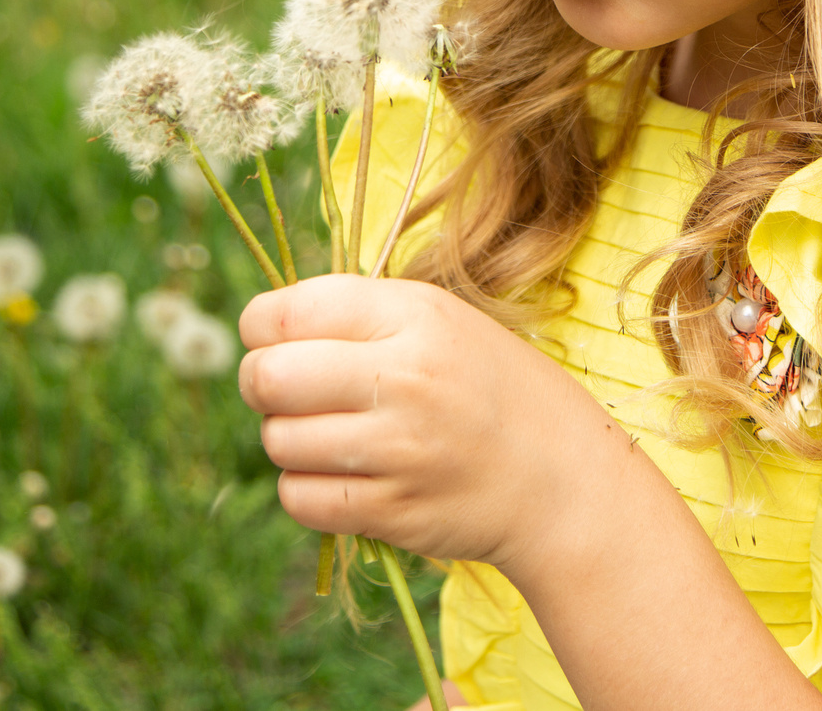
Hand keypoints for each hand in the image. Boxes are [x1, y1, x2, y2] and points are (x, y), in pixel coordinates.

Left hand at [237, 273, 625, 569]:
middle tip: (284, 390)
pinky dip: (305, 489)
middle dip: (260, 383)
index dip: (262, 326)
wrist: (561, 478)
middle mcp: (404, 377)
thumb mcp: (442, 321)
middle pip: (268, 377)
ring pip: (278, 441)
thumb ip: (360, 316)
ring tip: (331, 434)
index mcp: (414, 316)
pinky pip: (299, 499)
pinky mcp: (391, 510)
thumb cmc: (491, 388)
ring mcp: (397, 449)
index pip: (288, 312)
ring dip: (288, 439)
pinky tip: (341, 475)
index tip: (275, 339)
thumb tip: (263, 328)